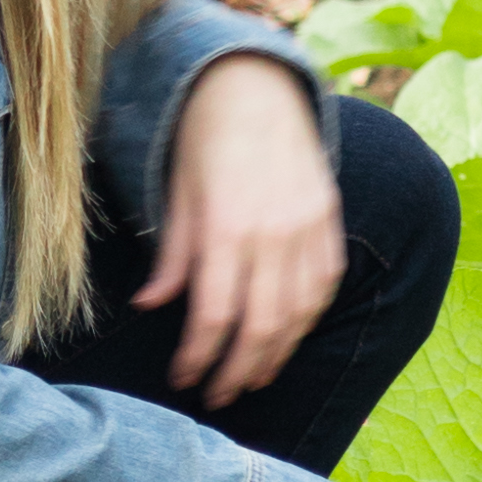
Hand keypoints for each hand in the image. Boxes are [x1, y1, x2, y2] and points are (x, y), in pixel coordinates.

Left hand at [149, 49, 346, 400]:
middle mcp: (272, 233)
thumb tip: (152, 305)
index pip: (215, 314)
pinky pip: (324, 284)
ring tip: (253, 379)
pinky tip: (287, 337)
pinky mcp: (329, 221)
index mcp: (226, 227)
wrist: (256, 85)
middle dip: (238, 370)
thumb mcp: (176, 192)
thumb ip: (172, 254)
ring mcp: (308, 228)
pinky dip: (307, 318)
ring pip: (299, 313)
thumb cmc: (204, 137)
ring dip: (275, 355)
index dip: (199, 356)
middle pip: (261, 325)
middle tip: (219, 397)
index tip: (184, 379)